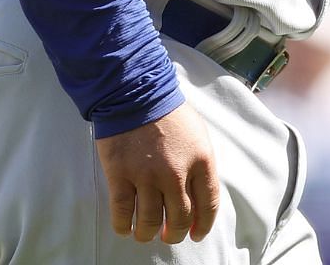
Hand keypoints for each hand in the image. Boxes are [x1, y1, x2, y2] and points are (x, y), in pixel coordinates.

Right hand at [95, 102, 220, 244]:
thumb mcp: (198, 136)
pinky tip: (125, 228)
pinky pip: (123, 213)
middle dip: (175, 233)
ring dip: (148, 234)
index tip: (196, 234)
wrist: (136, 94)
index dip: (203, 225)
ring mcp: (147, 176)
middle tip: (169, 235)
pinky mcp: (121, 176)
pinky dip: (124, 227)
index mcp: (201, 161)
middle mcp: (176, 173)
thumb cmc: (169, 114)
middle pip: (180, 218)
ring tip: (146, 234)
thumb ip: (200, 167)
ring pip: (150, 222)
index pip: (208, 204)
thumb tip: (198, 197)